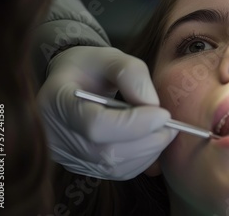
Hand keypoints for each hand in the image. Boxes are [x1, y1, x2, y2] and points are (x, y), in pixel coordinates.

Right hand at [37, 46, 176, 179]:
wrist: (71, 82)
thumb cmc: (90, 67)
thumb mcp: (109, 57)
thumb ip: (131, 74)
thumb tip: (152, 105)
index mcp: (56, 101)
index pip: (96, 126)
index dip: (134, 125)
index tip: (163, 113)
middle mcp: (56, 136)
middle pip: (107, 152)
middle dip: (148, 139)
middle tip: (172, 124)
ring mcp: (67, 156)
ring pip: (114, 167)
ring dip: (149, 151)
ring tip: (164, 130)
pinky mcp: (82, 167)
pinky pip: (117, 172)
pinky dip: (142, 159)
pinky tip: (151, 140)